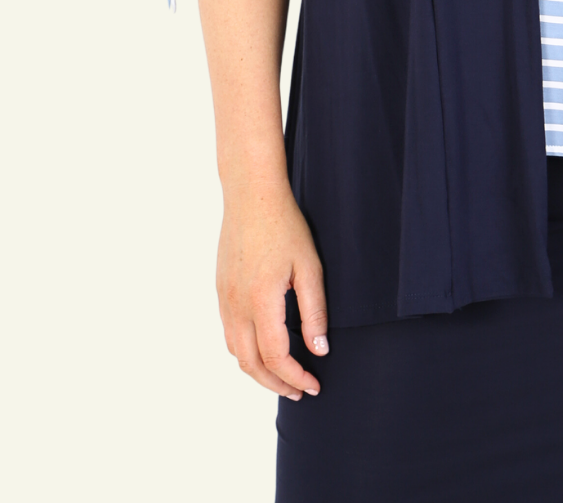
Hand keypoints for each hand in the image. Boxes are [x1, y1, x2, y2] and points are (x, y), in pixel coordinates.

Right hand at [216, 180, 328, 400]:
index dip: (296, 377)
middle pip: (249, 364)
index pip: (276, 358)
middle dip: (275, 384)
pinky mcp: (220, 289)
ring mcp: (224, 297)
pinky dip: (244, 350)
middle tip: (299, 390)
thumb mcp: (309, 267)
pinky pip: (228, 332)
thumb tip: (319, 350)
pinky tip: (262, 346)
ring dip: (257, 371)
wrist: (251, 195)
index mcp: (260, 301)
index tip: (313, 384)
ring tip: (282, 376)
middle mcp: (236, 305)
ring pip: (234, 351)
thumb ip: (314, 311)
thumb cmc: (285, 225)